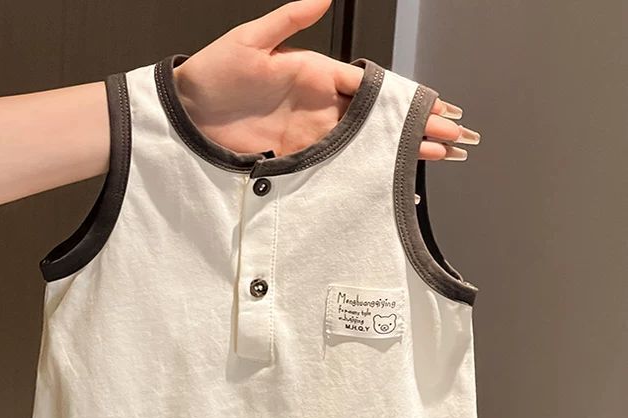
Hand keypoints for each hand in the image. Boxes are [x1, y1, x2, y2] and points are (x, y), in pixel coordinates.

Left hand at [173, 0, 479, 161]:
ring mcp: (308, 132)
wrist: (186, 112)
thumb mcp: (250, 40)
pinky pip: (332, 165)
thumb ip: (288, 21)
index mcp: (315, 72)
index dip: (403, 99)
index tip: (435, 108)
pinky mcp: (292, 156)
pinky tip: (384, 177)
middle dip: (412, 129)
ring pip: (360, 144)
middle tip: (452, 140)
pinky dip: (360, 171)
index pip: (370, 88)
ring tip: (435, 158)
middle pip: (374, 120)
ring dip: (396, 151)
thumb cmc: (214, 71)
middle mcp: (318, 104)